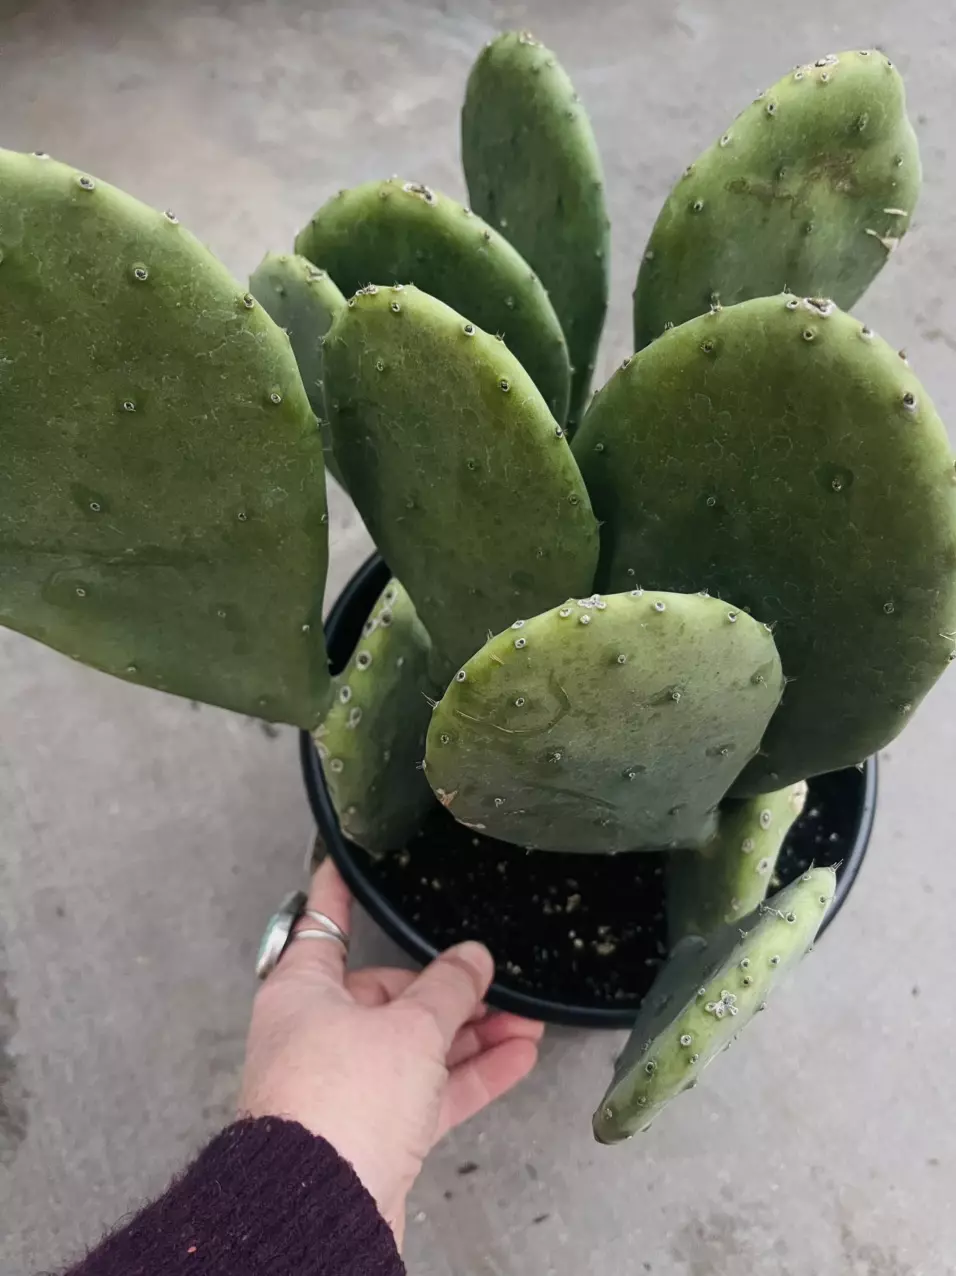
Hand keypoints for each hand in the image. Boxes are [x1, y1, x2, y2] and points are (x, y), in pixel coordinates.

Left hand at [239, 858, 542, 1245]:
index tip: (345, 859)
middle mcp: (318, 1033)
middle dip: (448, 990)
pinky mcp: (374, 1131)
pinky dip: (470, 1075)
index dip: (339, 891)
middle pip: (388, 994)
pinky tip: (518, 1058)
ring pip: (416, 1046)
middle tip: (497, 980)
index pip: (324, 925)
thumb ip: (448, 989)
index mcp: (303, 991)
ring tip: (527, 1020)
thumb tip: (473, 958)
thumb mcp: (408, 1028)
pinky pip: (429, 1092)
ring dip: (471, 1034)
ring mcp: (346, 1085)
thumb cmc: (343, 1097)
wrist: (323, 1206)